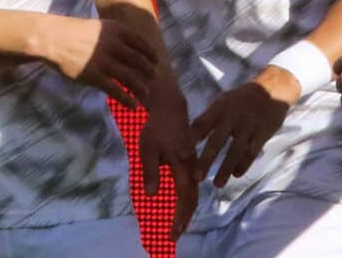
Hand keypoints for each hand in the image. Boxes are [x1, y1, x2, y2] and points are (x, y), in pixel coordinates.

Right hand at [46, 17, 157, 108]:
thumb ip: (115, 37)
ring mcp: (104, 61)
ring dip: (141, 87)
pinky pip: (115, 90)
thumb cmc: (74, 32)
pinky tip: (133, 105)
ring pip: (130, 77)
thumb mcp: (100, 27)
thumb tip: (131, 49)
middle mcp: (114, 45)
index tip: (156, 61)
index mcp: (117, 30)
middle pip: (139, 61)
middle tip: (153, 78)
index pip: (142, 43)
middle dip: (149, 71)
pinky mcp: (93, 76)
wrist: (53, 38)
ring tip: (146, 94)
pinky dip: (127, 98)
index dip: (151, 54)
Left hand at [139, 82, 196, 239]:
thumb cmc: (157, 126)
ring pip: (193, 191)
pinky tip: (182, 204)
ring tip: (179, 226)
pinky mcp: (190, 160)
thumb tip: (152, 196)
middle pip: (192, 198)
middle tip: (174, 236)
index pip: (184, 197)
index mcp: (183, 165)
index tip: (173, 233)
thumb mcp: (148, 148)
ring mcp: (192, 163)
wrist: (170, 105)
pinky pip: (192, 184)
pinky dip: (187, 198)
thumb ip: (150, 172)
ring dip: (187, 210)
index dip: (180, 217)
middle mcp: (191, 166)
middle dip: (184, 219)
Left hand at [191, 65, 298, 187]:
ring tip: (217, 184)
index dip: (191, 139)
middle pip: (217, 141)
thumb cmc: (240, 100)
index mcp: (219, 109)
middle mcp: (233, 118)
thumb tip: (188, 139)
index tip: (181, 156)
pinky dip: (244, 164)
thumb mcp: (222, 102)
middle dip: (206, 160)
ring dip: (225, 169)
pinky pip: (252, 152)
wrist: (271, 90)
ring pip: (235, 151)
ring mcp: (248, 126)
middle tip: (197, 177)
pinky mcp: (262, 134)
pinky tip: (237, 174)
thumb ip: (207, 119)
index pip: (202, 124)